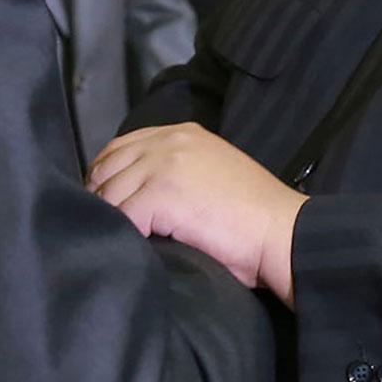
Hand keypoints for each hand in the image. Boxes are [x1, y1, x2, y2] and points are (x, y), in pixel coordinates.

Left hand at [88, 124, 307, 307]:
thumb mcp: (212, 173)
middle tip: (102, 227)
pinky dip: (122, 236)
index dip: (105, 176)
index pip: (120, 147)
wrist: (283, 233)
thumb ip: (175, 170)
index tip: (102, 202)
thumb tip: (135, 193)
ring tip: (113, 242)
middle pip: (108, 166)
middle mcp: (169, 141)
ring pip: (109, 194)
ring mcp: (164, 166)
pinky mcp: (161, 195)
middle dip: (99, 197)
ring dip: (109, 220)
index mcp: (182, 133)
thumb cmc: (253, 217)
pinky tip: (133, 249)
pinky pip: (122, 217)